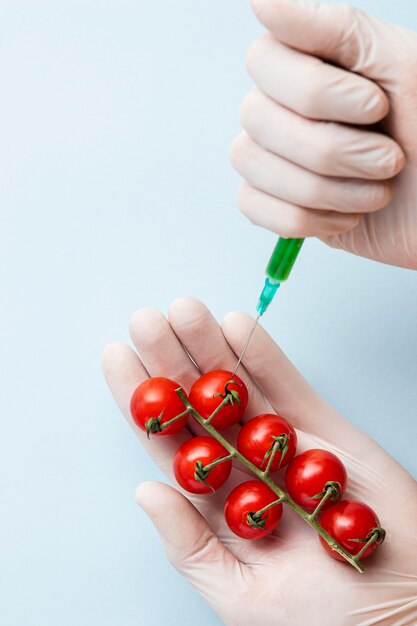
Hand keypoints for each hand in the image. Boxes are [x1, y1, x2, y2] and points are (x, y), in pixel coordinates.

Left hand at [102, 297, 416, 625]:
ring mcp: (286, 444)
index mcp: (218, 504)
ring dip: (211, 347)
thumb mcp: (243, 596)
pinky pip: (291, 386)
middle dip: (171, 360)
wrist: (403, 615)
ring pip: (240, 387)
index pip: (169, 442)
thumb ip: (191, 545)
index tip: (117, 358)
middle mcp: (246, 466)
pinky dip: (264, 356)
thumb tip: (145, 493)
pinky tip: (238, 326)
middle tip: (146, 320)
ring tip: (184, 310)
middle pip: (200, 405)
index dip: (141, 401)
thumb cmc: (324, 621)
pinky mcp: (326, 431)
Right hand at [231, 0, 416, 269]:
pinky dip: (308, 220)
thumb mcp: (402, 71)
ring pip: (253, 164)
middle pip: (257, 117)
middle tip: (389, 160)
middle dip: (333, 150)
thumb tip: (261, 0)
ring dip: (328, 190)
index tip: (376, 107)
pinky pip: (252, 206)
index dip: (316, 91)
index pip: (264, 60)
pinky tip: (347, 216)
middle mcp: (286, 108)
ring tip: (376, 191)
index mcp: (314, 65)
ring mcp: (277, 158)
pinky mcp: (277, 205)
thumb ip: (334, 30)